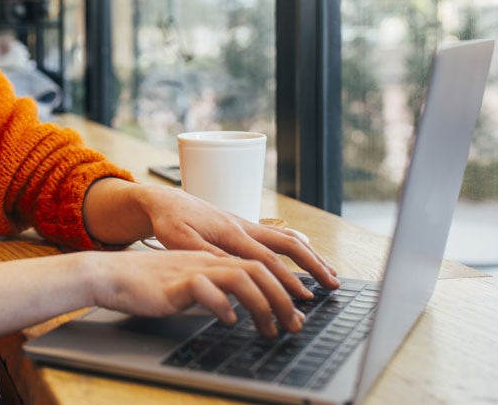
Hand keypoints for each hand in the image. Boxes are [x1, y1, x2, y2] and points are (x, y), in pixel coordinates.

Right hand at [85, 249, 305, 337]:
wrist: (110, 275)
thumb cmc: (146, 284)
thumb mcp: (186, 284)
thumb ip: (211, 290)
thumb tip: (236, 309)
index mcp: (211, 259)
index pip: (257, 265)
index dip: (282, 287)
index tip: (298, 311)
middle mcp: (205, 261)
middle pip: (256, 269)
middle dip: (282, 298)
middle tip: (296, 325)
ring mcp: (191, 270)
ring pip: (239, 277)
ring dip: (261, 304)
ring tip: (269, 328)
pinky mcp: (173, 283)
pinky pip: (205, 289)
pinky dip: (222, 305)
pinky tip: (228, 320)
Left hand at [141, 185, 339, 299]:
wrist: (163, 200)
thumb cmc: (169, 222)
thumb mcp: (180, 242)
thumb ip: (207, 256)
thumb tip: (236, 272)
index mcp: (230, 233)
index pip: (267, 260)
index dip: (287, 280)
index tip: (305, 297)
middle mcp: (244, 226)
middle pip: (288, 244)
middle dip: (314, 265)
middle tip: (335, 285)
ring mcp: (246, 224)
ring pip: (287, 237)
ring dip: (311, 255)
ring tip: (330, 273)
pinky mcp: (243, 225)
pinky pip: (278, 235)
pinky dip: (298, 245)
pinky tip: (307, 252)